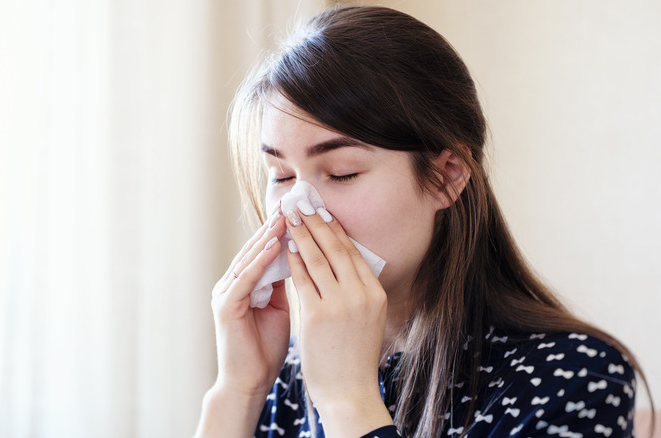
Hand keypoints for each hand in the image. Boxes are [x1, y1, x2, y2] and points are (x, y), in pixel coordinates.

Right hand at [210, 208, 290, 397]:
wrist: (249, 383)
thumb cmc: (265, 349)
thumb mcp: (280, 309)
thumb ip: (284, 284)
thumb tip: (302, 259)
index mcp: (244, 285)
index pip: (264, 251)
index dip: (283, 232)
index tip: (303, 214)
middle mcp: (231, 284)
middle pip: (255, 249)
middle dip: (275, 227)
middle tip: (294, 204)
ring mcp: (225, 293)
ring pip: (249, 258)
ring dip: (268, 237)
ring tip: (286, 217)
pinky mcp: (225, 306)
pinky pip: (245, 278)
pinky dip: (260, 261)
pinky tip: (275, 245)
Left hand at [285, 207, 392, 435]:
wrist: (349, 393)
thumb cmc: (353, 357)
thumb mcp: (367, 319)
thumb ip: (357, 291)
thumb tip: (343, 264)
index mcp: (375, 294)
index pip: (352, 253)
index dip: (335, 229)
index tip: (322, 211)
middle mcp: (361, 295)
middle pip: (336, 249)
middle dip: (317, 222)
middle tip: (303, 203)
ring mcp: (340, 304)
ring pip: (318, 259)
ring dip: (302, 234)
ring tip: (291, 217)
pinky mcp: (318, 315)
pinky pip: (303, 279)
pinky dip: (293, 260)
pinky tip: (285, 246)